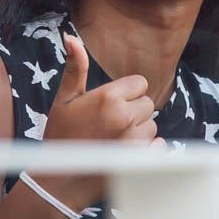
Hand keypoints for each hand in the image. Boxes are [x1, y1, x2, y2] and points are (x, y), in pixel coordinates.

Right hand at [35, 33, 161, 209]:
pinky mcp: (142, 161)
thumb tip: (71, 36)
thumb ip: (75, 67)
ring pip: (152, 126)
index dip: (125, 94)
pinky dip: (146, 150)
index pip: (139, 84)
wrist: (59, 182)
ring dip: (138, 132)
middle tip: (108, 126)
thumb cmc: (61, 137)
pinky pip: (158, 146)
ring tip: (113, 141)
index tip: (108, 107)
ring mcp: (135, 141)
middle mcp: (125, 117)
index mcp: (108, 97)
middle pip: (147, 104)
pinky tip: (124, 154)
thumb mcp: (64, 100)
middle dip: (132, 113)